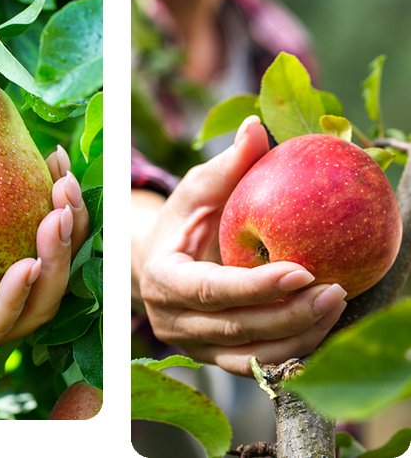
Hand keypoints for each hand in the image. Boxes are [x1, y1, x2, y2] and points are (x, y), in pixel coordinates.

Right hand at [132, 116, 346, 375]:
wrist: (155, 264)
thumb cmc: (179, 222)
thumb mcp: (195, 191)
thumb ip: (226, 167)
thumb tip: (258, 127)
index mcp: (163, 280)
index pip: (210, 290)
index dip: (255, 286)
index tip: (303, 270)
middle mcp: (173, 320)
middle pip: (237, 328)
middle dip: (289, 315)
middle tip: (336, 291)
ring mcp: (193, 345)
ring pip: (250, 356)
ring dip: (298, 337)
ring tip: (337, 306)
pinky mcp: (214, 357)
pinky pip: (256, 364)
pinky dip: (292, 350)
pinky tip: (322, 327)